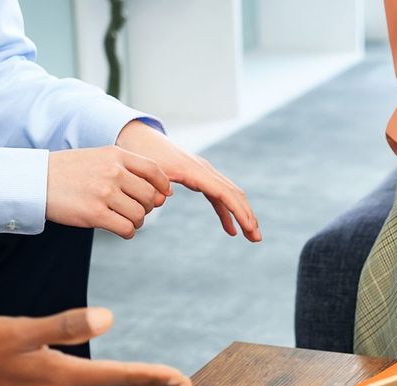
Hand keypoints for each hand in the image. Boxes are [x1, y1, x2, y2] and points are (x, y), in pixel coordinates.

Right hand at [46, 146, 170, 238]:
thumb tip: (163, 194)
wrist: (35, 180)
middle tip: (134, 209)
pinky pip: (126, 228)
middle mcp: (113, 172)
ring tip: (124, 219)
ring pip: (139, 215)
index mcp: (116, 155)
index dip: (163, 185)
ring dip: (136, 221)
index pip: (154, 170)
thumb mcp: (99, 158)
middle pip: (149, 196)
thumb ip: (128, 170)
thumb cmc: (70, 172)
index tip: (162, 195)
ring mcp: (104, 193)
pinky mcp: (95, 214)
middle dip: (147, 207)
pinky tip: (120, 229)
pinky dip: (128, 232)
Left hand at [116, 120, 261, 241]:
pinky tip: (230, 230)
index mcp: (194, 170)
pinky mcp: (199, 178)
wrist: (139, 136)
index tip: (249, 229)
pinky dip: (226, 213)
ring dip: (242, 215)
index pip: (224, 193)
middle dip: (247, 216)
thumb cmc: (141, 153)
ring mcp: (204, 173)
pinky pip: (219, 197)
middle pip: (234, 194)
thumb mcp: (145, 170)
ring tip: (252, 237)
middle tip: (257, 238)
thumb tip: (164, 197)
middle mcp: (204, 170)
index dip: (239, 211)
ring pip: (230, 195)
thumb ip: (154, 184)